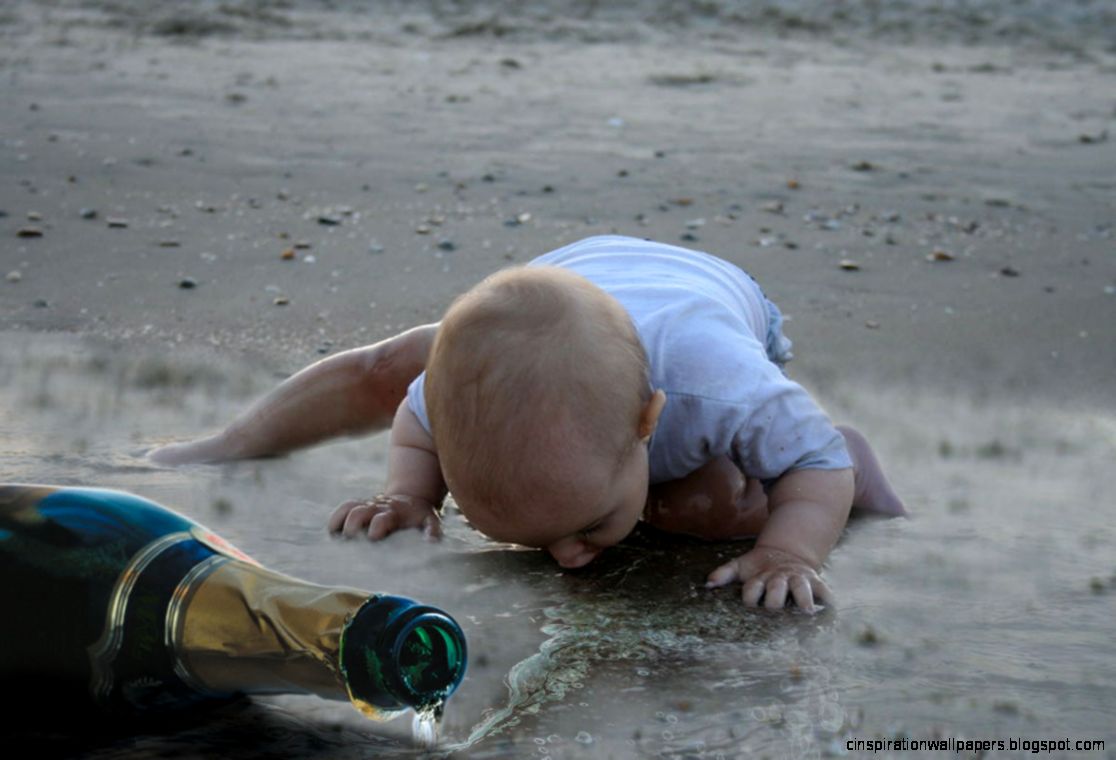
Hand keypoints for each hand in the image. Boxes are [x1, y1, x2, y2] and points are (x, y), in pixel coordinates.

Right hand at [328, 494, 440, 540]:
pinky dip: (335, 518)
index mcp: (395, 513)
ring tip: (333, 535)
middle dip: (352, 523)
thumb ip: (432, 530)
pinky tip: (331, 533)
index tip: (372, 537)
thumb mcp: (430, 521)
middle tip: (349, 538)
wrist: (410, 499)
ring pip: (349, 507)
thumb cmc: (420, 517)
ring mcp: (367, 506)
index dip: (377, 525)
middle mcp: (378, 508)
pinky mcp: (359, 507)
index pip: (383, 518)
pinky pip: (344, 507)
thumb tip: (431, 542)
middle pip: (360, 511)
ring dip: (339, 519)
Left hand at [706, 546, 831, 612]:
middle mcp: (780, 577)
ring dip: (803, 598)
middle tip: (775, 609)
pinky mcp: (815, 581)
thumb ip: (724, 574)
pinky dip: (828, 600)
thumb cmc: (760, 567)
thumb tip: (707, 585)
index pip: (753, 588)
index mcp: (761, 576)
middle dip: (775, 598)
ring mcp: (799, 578)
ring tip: (806, 611)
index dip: (750, 596)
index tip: (750, 604)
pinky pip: (824, 590)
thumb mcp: (742, 567)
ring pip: (800, 588)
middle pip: (776, 588)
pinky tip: (831, 611)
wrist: (787, 552)